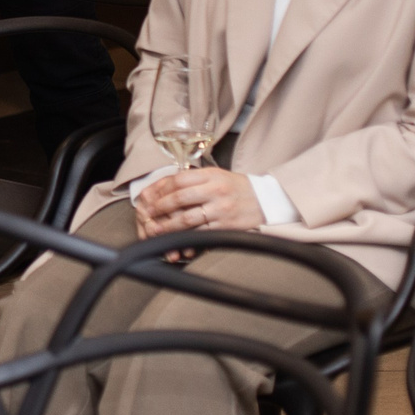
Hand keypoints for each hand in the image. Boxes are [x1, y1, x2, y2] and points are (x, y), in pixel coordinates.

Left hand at [135, 165, 265, 236]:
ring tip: (156, 229)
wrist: (266, 200)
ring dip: (169, 225)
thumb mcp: (218, 175)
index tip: (150, 195)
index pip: (179, 180)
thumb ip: (195, 179)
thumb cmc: (238, 187)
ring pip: (188, 218)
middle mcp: (215, 191)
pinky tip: (176, 240)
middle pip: (180, 198)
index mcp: (211, 175)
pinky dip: (186, 237)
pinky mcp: (225, 226)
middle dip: (160, 207)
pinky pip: (201, 233)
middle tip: (148, 213)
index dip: (161, 188)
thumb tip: (166, 185)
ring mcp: (221, 209)